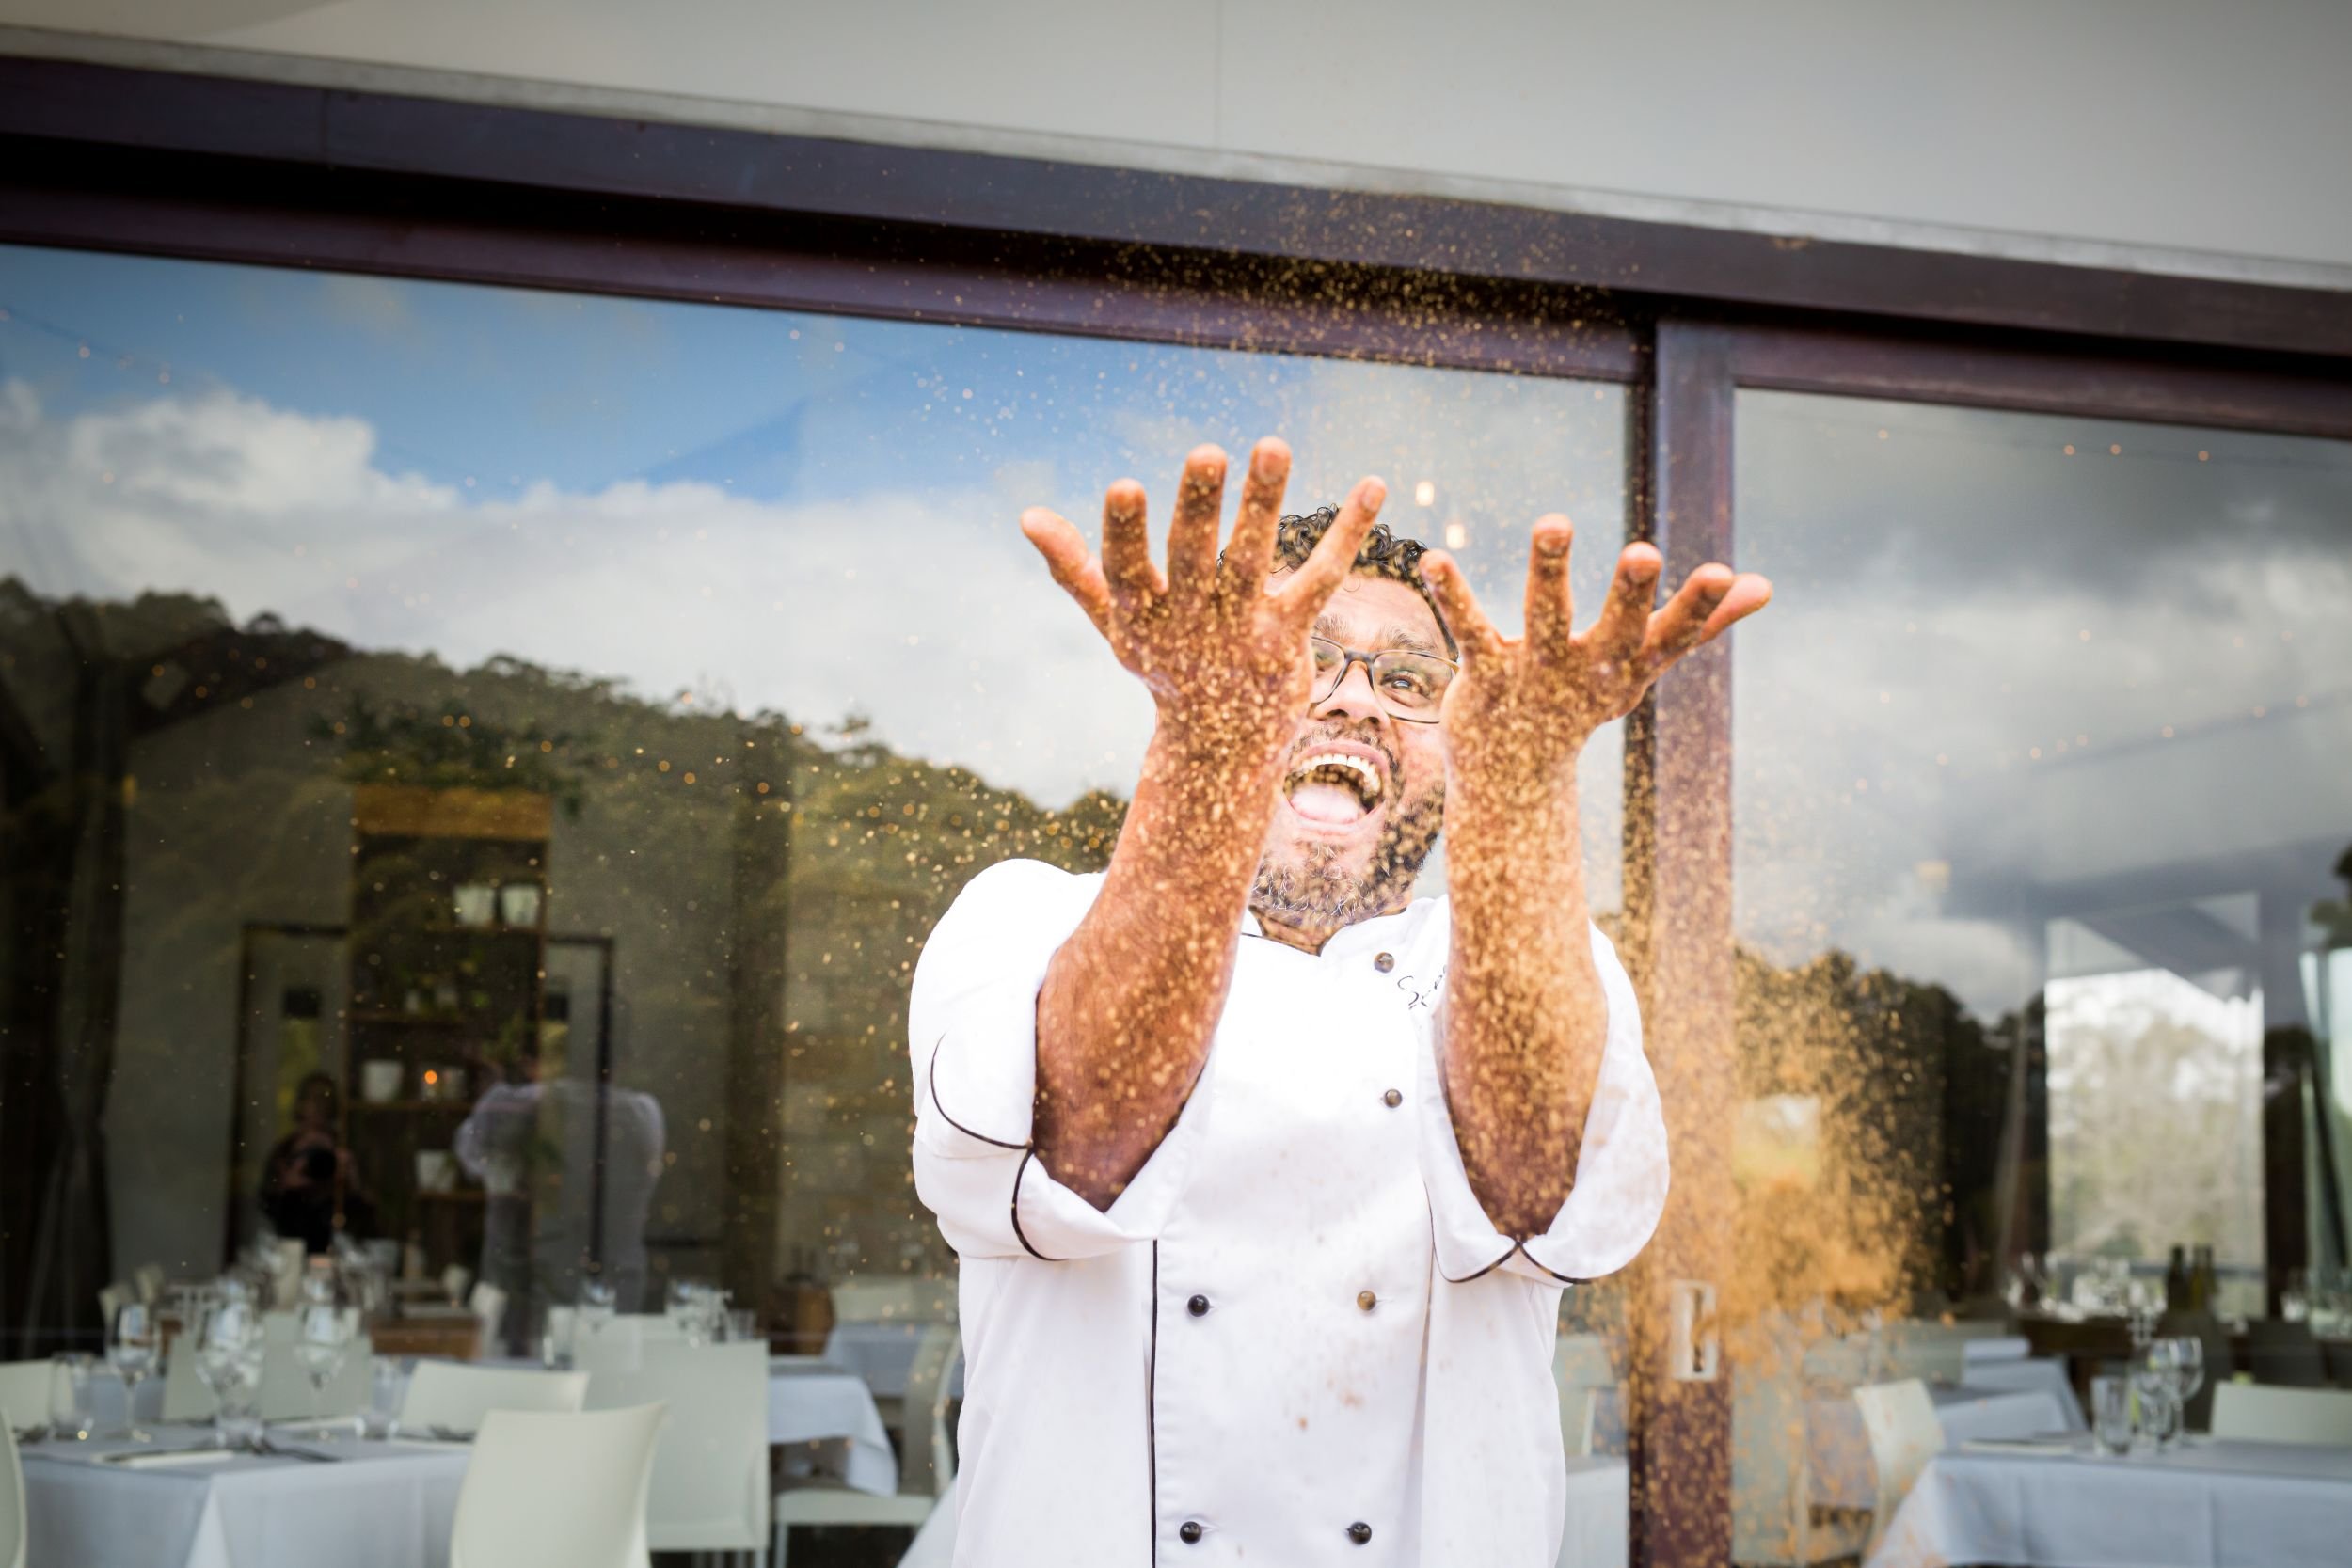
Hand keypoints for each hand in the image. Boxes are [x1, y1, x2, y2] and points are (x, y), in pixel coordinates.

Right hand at [1021, 439, 1384, 758]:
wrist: (1220, 746)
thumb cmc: (1165, 667)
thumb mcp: (1116, 622)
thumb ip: (1076, 569)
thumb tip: (1026, 516)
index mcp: (1143, 614)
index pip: (1128, 571)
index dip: (1124, 534)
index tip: (1124, 486)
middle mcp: (1191, 622)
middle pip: (1193, 558)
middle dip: (1198, 507)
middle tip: (1207, 452)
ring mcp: (1242, 630)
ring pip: (1252, 559)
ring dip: (1262, 501)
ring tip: (1274, 444)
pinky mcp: (1289, 637)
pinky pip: (1320, 579)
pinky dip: (1349, 532)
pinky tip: (1373, 485)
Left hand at [1419, 518, 1770, 784]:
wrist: (1515, 776)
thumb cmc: (1585, 702)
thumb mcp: (1644, 664)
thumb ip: (1701, 623)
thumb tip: (1765, 586)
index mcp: (1630, 667)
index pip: (1673, 636)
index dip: (1699, 607)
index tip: (1723, 573)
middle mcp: (1588, 672)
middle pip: (1614, 629)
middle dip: (1630, 592)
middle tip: (1645, 550)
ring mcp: (1537, 675)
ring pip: (1545, 618)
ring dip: (1549, 571)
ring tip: (1553, 521)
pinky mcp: (1487, 675)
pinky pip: (1470, 628)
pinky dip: (1454, 594)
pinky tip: (1436, 557)